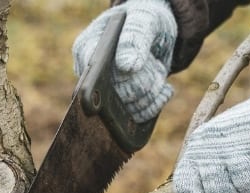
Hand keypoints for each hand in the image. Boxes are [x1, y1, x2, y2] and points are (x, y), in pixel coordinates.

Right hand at [72, 0, 176, 122]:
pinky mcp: (119, 104)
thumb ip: (134, 38)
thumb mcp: (143, 20)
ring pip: (129, 109)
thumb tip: (126, 66)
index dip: (123, 77)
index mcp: (85, 49)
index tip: (137, 68)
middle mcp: (90, 74)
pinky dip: (156, 104)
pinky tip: (163, 89)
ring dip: (152, 93)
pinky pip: (137, 117)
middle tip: (152, 63)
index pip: (97, 76)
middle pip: (118, 95)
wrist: (154, 29)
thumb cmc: (143, 19)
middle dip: (144, 82)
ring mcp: (104, 92)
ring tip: (157, 72)